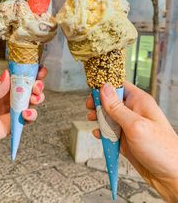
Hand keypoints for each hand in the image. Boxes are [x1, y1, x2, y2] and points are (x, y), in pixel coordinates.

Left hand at [0, 67, 46, 170]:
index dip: (29, 73)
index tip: (38, 70)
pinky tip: (26, 114)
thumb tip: (7, 75)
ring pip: (31, 102)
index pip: (17, 76)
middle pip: (28, 88)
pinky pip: (27, 119)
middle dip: (37, 85)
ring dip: (37, 98)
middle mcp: (7, 97)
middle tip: (37, 86)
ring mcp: (11, 110)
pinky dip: (31, 115)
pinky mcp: (12, 124)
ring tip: (34, 99)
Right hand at [86, 82, 177, 201]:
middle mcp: (134, 112)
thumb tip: (104, 88)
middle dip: (99, 103)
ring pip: (109, 116)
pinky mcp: (126, 139)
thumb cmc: (161, 149)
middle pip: (111, 101)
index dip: (105, 86)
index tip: (93, 90)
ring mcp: (129, 126)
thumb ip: (117, 107)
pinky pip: (110, 132)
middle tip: (90, 107)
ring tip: (92, 120)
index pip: (119, 85)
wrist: (170, 176)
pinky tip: (99, 135)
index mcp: (139, 102)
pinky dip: (102, 133)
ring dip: (99, 118)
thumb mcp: (135, 125)